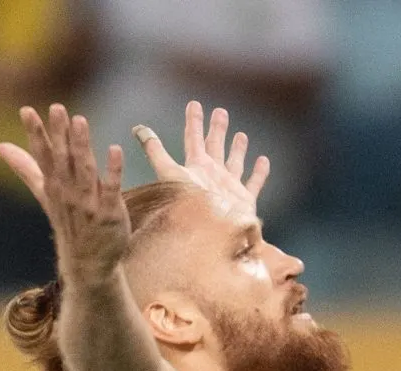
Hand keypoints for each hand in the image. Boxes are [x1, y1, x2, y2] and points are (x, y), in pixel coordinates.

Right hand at [0, 104, 128, 283]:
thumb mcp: (44, 194)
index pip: (42, 155)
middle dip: (59, 134)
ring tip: (80, 120)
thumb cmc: (68, 223)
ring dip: (82, 146)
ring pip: (85, 170)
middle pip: (63, 159)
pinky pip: (111, 189)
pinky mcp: (109, 213)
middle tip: (57, 107)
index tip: (26, 110)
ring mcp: (88, 203)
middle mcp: (68, 193)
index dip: (35, 133)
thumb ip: (25, 168)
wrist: (87, 263)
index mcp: (53, 186)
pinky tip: (115, 149)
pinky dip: (113, 171)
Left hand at [133, 101, 269, 218]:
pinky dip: (260, 173)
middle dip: (216, 129)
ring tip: (241, 135)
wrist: (208, 236)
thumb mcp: (169, 173)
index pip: (193, 138)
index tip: (193, 104)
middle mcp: (211, 175)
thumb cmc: (188, 207)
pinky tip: (263, 161)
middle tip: (220, 111)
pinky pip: (253, 184)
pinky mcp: (244, 201)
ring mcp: (228, 188)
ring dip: (237, 149)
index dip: (193, 121)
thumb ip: (154, 151)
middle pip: (215, 146)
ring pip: (234, 163)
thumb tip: (137, 128)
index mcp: (195, 168)